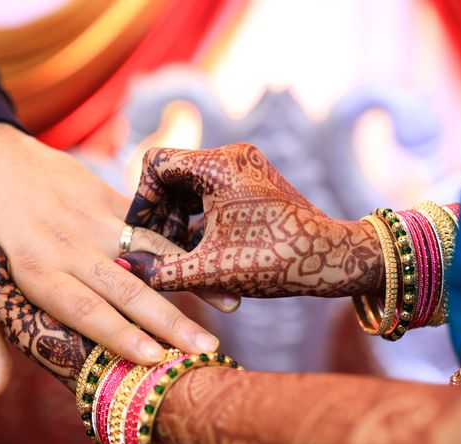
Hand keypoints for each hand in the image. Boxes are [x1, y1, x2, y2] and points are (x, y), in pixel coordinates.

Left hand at [0, 123, 220, 397]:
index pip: (85, 309)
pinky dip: (182, 243)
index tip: (154, 360)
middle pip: (127, 288)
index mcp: (35, 270)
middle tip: (205, 349)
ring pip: (149, 252)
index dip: (120, 335)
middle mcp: (70, 245)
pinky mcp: (105, 194)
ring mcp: (92, 216)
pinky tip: (213, 257)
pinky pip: (149, 222)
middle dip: (169, 321)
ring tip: (229, 304)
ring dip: (189, 278)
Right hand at [122, 143, 382, 297]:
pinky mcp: (256, 183)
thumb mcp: (210, 270)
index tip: (139, 235)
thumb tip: (124, 269)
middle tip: (155, 250)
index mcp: (218, 164)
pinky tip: (199, 253)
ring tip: (176, 256)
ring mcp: (247, 167)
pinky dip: (200, 219)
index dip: (141, 201)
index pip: (155, 164)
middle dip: (160, 214)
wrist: (337, 259)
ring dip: (179, 219)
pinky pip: (214, 193)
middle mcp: (232, 156)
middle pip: (174, 175)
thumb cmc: (275, 262)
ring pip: (193, 186)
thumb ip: (161, 270)